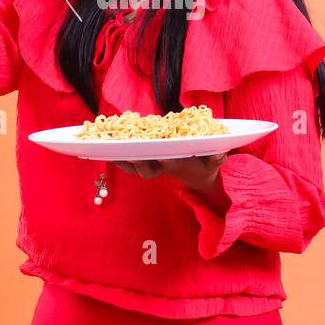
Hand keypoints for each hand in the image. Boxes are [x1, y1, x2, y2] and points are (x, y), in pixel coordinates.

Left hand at [113, 153, 227, 192]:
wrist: (196, 175)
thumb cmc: (205, 165)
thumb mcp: (214, 163)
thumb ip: (216, 158)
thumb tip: (219, 153)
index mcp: (181, 165)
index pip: (175, 163)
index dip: (169, 161)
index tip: (165, 156)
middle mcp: (164, 166)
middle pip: (149, 171)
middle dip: (142, 165)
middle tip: (134, 157)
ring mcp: (153, 165)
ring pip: (135, 167)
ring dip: (124, 161)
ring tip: (111, 152)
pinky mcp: (144, 160)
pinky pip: (128, 162)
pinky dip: (118, 157)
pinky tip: (105, 149)